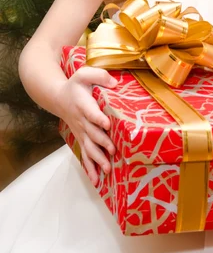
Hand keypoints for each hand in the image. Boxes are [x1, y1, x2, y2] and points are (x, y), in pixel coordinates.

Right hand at [57, 66, 117, 185]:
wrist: (59, 98)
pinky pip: (84, 155)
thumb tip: (114, 83)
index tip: (106, 124)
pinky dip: (89, 167)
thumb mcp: (84, 73)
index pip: (91, 112)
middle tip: (113, 151)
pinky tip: (96, 180)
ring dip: (97, 159)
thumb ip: (100, 75)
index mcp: (83, 103)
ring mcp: (80, 131)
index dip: (98, 118)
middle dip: (102, 143)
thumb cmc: (76, 85)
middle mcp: (81, 120)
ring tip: (107, 169)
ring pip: (88, 147)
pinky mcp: (81, 138)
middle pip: (91, 133)